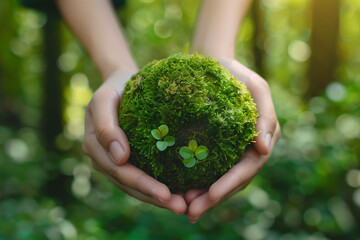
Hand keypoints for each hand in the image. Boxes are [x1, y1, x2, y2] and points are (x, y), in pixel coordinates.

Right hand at [82, 69, 186, 214]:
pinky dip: (159, 185)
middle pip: (130, 184)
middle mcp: (104, 158)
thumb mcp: (104, 100)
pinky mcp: (130, 157)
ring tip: (184, 205)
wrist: (120, 81)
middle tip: (182, 207)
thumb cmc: (114, 87)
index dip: (143, 185)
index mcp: (95, 147)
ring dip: (159, 198)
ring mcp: (116, 159)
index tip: (166, 194)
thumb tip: (120, 158)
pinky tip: (180, 191)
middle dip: (155, 197)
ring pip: (137, 186)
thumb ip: (106, 127)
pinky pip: (144, 175)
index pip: (121, 172)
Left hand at [185, 58, 280, 222]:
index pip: (247, 168)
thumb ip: (265, 115)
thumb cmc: (235, 74)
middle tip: (191, 212)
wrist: (214, 64)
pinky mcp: (213, 148)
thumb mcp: (256, 88)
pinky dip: (195, 182)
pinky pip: (206, 169)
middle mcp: (246, 150)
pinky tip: (180, 191)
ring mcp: (230, 151)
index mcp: (260, 140)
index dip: (230, 183)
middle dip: (213, 198)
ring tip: (183, 208)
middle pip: (232, 181)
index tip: (211, 194)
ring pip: (218, 180)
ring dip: (203, 197)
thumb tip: (265, 149)